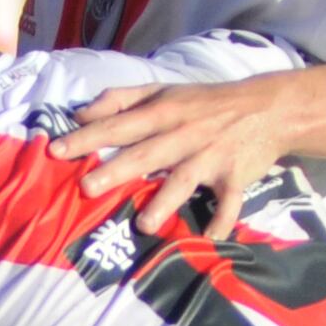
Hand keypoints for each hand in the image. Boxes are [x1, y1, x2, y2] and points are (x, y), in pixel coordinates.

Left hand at [50, 72, 299, 227]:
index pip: (119, 125)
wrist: (268, 107)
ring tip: (144, 225)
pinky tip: (210, 236)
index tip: (57, 151)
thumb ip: (120, 99)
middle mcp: (184, 134)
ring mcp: (210, 156)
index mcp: (163, 111)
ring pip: (184, 180)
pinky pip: (229, 201)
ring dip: (165, 202)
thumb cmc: (205, 102)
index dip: (88, 137)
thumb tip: (80, 113)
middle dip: (117, 170)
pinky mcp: (234, 176)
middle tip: (87, 188)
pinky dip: (223, 218)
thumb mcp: (163, 90)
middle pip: (146, 154)